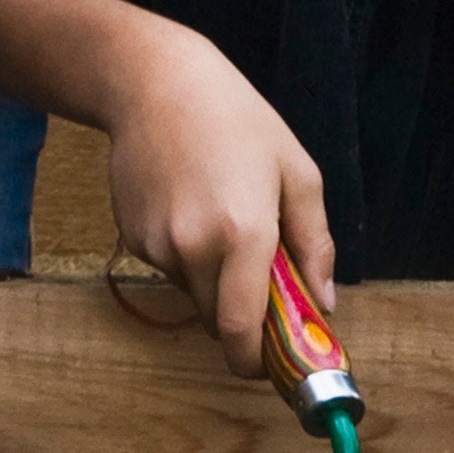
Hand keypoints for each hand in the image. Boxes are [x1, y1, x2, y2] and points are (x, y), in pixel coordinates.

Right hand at [98, 18, 330, 370]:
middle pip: (218, 320)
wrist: (153, 85)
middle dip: (241, 315)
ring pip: (192, 293)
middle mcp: (194, 247)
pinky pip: (167, 268)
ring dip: (212, 279)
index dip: (254, 362)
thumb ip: (315, 245)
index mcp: (245, 234)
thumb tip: (322, 304)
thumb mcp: (297, 174)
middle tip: (259, 280)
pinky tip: (188, 206)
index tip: (268, 368)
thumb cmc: (236, 122)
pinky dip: (184, 255)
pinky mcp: (131, 237)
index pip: (243, 328)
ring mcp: (157, 244)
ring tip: (219, 217)